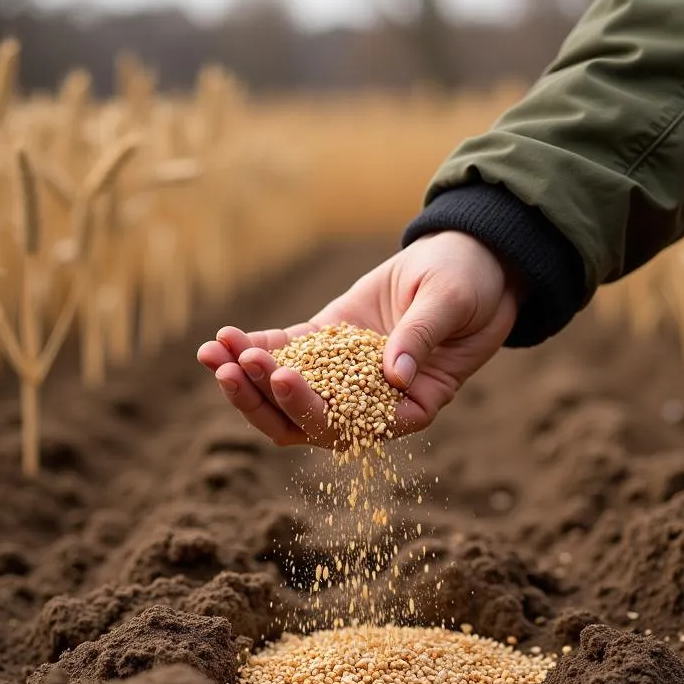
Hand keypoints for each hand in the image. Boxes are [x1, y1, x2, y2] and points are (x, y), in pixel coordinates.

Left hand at [196, 231, 522, 447]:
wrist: (465, 257)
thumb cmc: (470, 284)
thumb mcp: (450, 304)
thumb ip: (421, 337)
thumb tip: (394, 377)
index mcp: (409, 407)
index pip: (353, 426)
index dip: (314, 410)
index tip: (282, 377)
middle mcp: (371, 402)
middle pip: (306, 422)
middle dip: (263, 400)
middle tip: (231, 370)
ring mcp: (344, 376)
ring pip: (286, 395)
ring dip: (246, 380)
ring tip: (212, 352)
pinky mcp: (327, 345)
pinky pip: (284, 355)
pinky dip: (253, 349)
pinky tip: (223, 338)